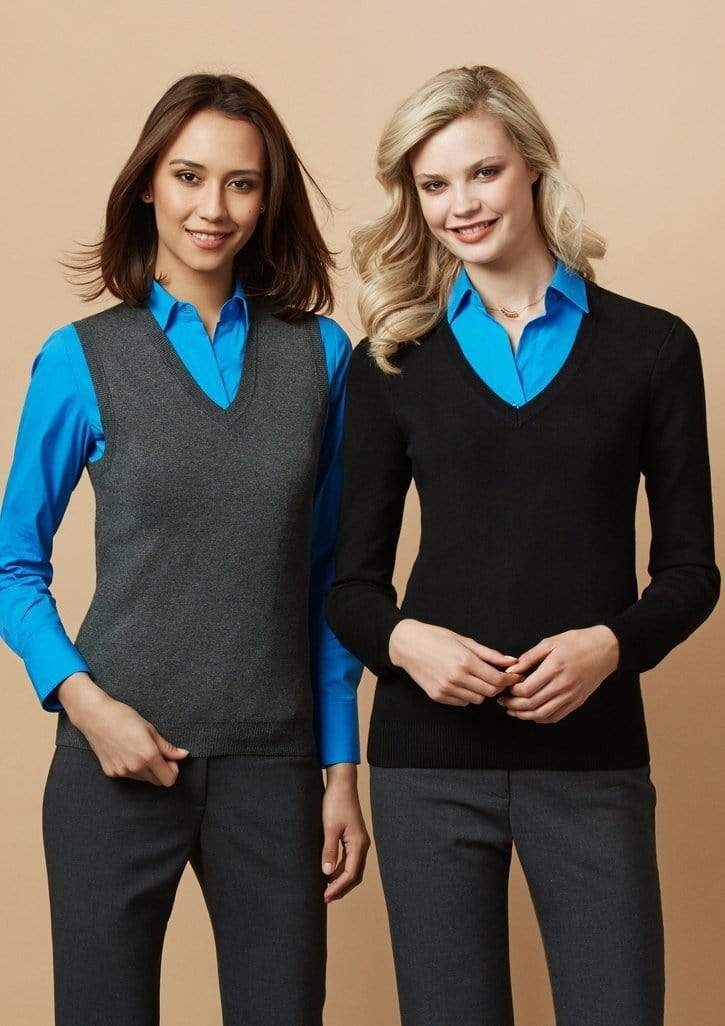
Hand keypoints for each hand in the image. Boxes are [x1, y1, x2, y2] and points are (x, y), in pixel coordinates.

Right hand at [57, 672, 189, 784]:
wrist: (95, 717)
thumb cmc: (123, 717)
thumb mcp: (150, 729)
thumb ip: (167, 747)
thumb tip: (183, 755)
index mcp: (148, 756)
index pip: (169, 779)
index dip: (173, 770)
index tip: (170, 759)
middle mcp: (135, 768)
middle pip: (157, 781)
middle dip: (161, 770)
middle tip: (157, 753)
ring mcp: (121, 772)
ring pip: (143, 779)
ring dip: (147, 769)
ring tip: (139, 749)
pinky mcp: (111, 772)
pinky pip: (128, 776)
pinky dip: (132, 768)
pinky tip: (126, 752)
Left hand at [321, 763, 369, 902]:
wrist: (342, 784)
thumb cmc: (336, 803)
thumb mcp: (329, 828)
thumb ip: (329, 851)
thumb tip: (327, 873)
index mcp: (358, 844)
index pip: (350, 874)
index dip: (338, 888)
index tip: (324, 897)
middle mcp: (362, 845)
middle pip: (355, 875)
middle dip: (341, 888)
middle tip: (325, 898)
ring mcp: (359, 841)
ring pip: (353, 868)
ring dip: (341, 880)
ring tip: (326, 888)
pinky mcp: (354, 837)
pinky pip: (350, 859)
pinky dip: (341, 869)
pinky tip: (329, 872)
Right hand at [388, 619, 523, 705]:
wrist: (407, 645)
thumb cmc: (436, 638)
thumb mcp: (464, 641)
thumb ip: (489, 654)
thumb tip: (512, 661)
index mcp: (465, 661)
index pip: (497, 679)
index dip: (509, 680)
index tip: (515, 677)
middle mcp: (456, 677)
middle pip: (489, 692)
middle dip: (498, 686)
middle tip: (498, 677)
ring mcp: (446, 689)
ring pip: (477, 699)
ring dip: (482, 691)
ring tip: (476, 678)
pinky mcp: (438, 696)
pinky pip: (462, 702)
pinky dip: (467, 695)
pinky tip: (461, 682)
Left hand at [496, 626, 619, 723]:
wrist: (607, 649)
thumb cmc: (578, 642)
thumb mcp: (550, 642)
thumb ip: (529, 657)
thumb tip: (512, 671)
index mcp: (554, 669)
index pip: (526, 689)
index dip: (512, 692)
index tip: (506, 688)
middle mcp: (563, 685)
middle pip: (532, 704)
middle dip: (513, 706)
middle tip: (503, 702)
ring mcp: (571, 696)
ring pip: (542, 714)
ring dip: (524, 715)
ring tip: (513, 711)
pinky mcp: (577, 702)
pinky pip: (556, 716)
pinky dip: (541, 718)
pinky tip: (532, 714)